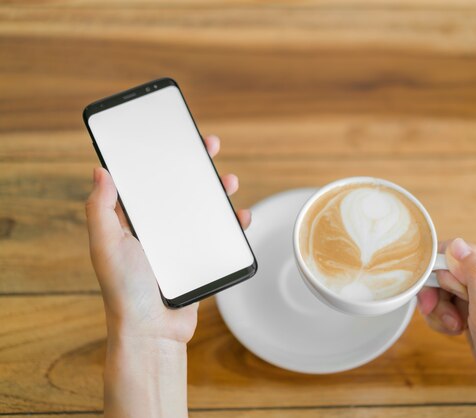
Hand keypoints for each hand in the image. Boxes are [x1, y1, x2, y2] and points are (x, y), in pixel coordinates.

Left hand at [86, 134, 250, 343]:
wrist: (153, 330)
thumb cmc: (124, 290)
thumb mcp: (105, 244)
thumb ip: (100, 208)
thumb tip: (99, 169)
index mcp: (133, 220)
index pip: (147, 179)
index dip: (161, 156)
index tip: (175, 138)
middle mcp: (157, 228)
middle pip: (179, 187)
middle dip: (195, 165)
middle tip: (209, 147)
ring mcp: (180, 243)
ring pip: (203, 208)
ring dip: (217, 191)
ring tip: (228, 180)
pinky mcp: (199, 258)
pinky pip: (219, 235)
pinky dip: (233, 224)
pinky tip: (241, 216)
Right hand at [417, 238, 475, 403]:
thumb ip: (474, 274)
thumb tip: (455, 243)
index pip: (455, 251)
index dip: (437, 269)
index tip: (432, 294)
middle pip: (444, 270)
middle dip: (436, 293)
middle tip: (440, 314)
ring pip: (441, 289)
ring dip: (439, 309)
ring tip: (454, 327)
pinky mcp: (471, 310)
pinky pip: (444, 304)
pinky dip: (442, 318)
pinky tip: (455, 331)